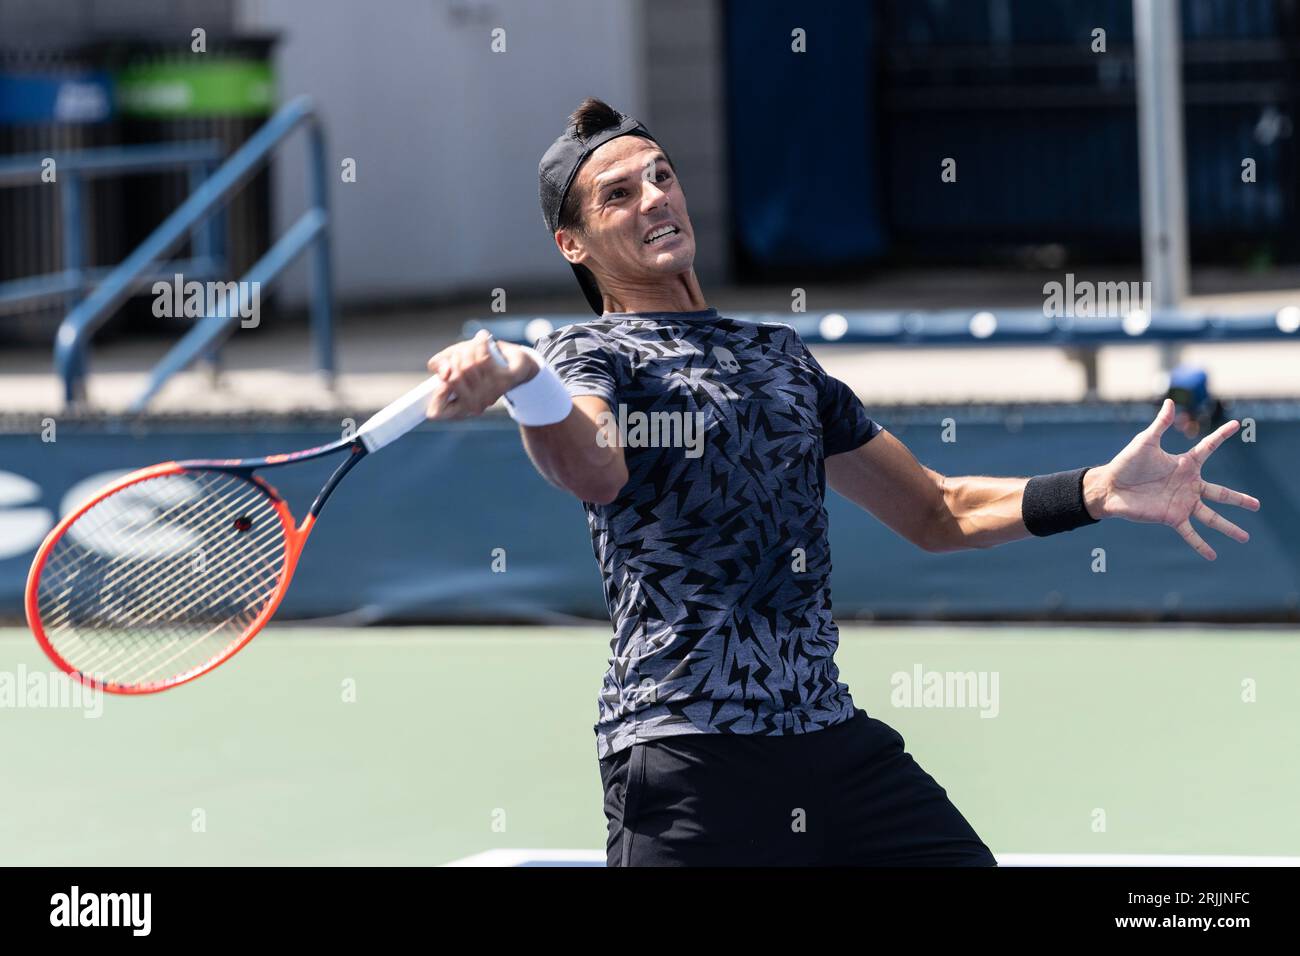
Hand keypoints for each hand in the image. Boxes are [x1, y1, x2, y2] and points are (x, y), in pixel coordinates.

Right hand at [423, 330, 537, 419]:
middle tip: (461, 353)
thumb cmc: (477, 363)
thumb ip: (440, 365)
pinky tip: (483, 338)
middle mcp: (474, 406)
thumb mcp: (452, 361)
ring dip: (468, 348)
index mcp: (459, 407)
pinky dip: (481, 342)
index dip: (436, 395)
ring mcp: (490, 396)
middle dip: (454, 358)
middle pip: (453, 378)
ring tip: (474, 345)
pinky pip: (484, 359)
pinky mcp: (505, 382)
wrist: (512, 360)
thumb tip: (445, 372)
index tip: (445, 376)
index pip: (436, 413)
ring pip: (468, 366)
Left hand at [1086, 398, 1259, 559]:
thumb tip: (1170, 401)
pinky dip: (1201, 545)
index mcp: (1184, 464)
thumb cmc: (1126, 463)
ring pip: (1211, 516)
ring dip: (1228, 527)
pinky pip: (1190, 533)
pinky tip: (1212, 555)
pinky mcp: (1171, 517)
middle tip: (1257, 505)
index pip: (1209, 448)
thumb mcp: (1145, 442)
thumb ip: (1160, 424)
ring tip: (1245, 537)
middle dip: (1239, 499)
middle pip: (1220, 493)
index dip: (1221, 436)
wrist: (1109, 486)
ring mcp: (1182, 502)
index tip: (1237, 425)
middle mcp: (1188, 485)